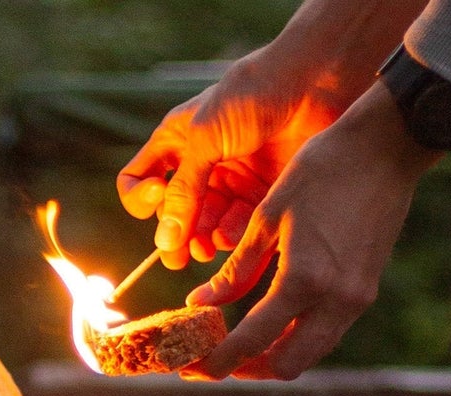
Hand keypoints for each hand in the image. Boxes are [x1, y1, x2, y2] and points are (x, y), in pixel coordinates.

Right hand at [117, 50, 356, 270]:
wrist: (312, 84)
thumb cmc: (251, 96)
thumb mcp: (205, 138)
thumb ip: (184, 190)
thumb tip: (165, 240)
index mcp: (176, 143)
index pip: (139, 180)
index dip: (140, 198)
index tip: (157, 197)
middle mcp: (201, 165)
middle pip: (175, 212)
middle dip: (176, 233)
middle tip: (178, 257)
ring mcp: (232, 181)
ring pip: (206, 225)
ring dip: (203, 239)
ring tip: (208, 246)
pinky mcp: (262, 194)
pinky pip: (240, 227)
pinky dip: (233, 237)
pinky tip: (232, 237)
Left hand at [180, 83, 440, 380]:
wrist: (387, 147)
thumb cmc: (321, 170)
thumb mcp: (268, 216)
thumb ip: (235, 269)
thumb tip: (200, 303)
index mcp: (303, 279)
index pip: (252, 341)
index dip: (216, 361)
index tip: (190, 368)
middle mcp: (335, 300)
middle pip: (286, 365)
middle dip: (247, 369)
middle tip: (214, 358)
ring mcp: (357, 299)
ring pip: (310, 352)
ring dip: (273, 356)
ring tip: (237, 343)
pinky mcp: (367, 290)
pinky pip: (327, 331)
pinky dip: (297, 336)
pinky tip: (272, 320)